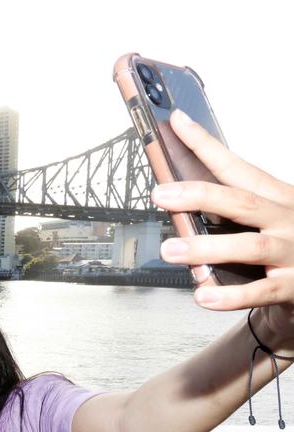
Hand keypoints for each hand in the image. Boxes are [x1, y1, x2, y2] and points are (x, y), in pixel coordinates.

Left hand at [153, 109, 293, 329]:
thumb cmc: (289, 241)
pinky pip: (259, 291)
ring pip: (249, 246)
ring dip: (207, 248)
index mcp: (277, 197)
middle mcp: (286, 219)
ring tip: (171, 250)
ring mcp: (290, 252)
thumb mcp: (268, 214)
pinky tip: (203, 295)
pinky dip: (229, 296)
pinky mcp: (290, 285)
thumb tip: (178, 195)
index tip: (178, 124)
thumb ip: (230, 207)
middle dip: (199, 196)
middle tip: (162, 194)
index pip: (237, 167)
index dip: (205, 146)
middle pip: (241, 202)